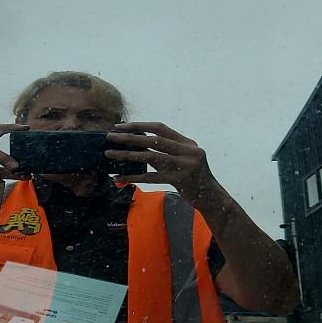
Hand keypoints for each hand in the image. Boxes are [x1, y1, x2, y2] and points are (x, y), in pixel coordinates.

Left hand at [105, 121, 220, 205]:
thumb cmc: (193, 178)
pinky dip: (133, 177)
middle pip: (153, 140)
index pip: (160, 128)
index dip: (139, 125)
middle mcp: (188, 151)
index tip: (121, 126)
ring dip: (127, 155)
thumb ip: (165, 151)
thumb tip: (137, 144)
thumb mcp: (184, 159)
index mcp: (188, 142)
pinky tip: (120, 177)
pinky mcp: (180, 180)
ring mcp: (185, 165)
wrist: (212, 198)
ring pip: (150, 157)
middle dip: (129, 137)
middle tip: (110, 137)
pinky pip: (151, 177)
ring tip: (109, 154)